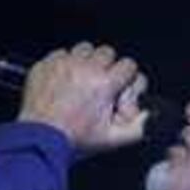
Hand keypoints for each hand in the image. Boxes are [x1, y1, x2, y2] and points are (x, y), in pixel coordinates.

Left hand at [17, 42, 149, 154]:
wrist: (39, 139)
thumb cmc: (73, 140)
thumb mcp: (112, 139)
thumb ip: (138, 127)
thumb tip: (150, 115)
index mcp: (104, 84)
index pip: (129, 65)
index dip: (126, 78)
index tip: (118, 89)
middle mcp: (85, 69)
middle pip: (107, 52)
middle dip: (106, 68)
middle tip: (99, 87)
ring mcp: (63, 64)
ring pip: (84, 49)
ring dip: (86, 62)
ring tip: (81, 82)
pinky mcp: (45, 64)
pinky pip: (61, 53)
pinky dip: (64, 64)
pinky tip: (63, 82)